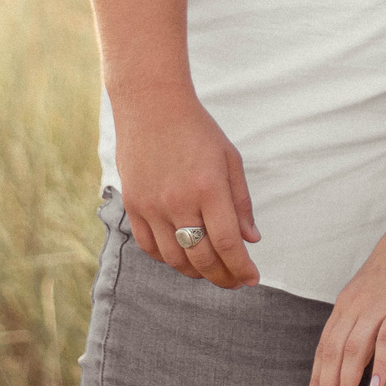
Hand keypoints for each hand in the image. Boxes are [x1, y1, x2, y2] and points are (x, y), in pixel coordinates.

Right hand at [112, 83, 261, 287]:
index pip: (227, 243)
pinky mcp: (133, 205)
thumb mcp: (229, 159)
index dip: (241, 267)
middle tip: (235, 281)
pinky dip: (168, 259)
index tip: (252, 278)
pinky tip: (182, 257)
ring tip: (211, 270)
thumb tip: (251, 240)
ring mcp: (152, 206)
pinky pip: (150, 247)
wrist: (151, 105)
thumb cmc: (197, 129)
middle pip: (202, 258)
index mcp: (208, 188)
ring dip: (196, 271)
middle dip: (223, 276)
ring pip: (175, 259)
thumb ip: (241, 202)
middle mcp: (179, 202)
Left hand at [305, 223, 385, 385]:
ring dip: (345, 385)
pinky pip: (385, 341)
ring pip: (352, 351)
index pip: (323, 348)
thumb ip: (362, 320)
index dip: (316, 380)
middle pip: (331, 354)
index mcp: (345, 304)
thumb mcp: (371, 291)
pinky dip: (379, 366)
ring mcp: (376, 306)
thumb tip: (356, 352)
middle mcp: (354, 306)